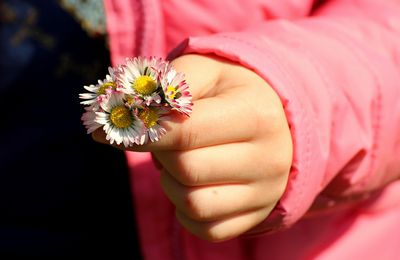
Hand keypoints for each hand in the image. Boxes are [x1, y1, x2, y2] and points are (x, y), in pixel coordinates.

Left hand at [94, 54, 292, 241]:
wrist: (271, 119)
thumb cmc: (229, 92)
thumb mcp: (202, 71)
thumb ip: (157, 90)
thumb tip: (103, 129)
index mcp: (257, 114)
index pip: (186, 132)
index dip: (144, 131)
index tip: (120, 127)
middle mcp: (270, 158)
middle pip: (186, 169)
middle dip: (161, 154)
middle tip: (164, 138)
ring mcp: (266, 193)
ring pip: (192, 204)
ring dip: (171, 183)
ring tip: (180, 160)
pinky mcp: (256, 216)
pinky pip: (204, 227)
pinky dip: (185, 209)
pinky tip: (192, 183)